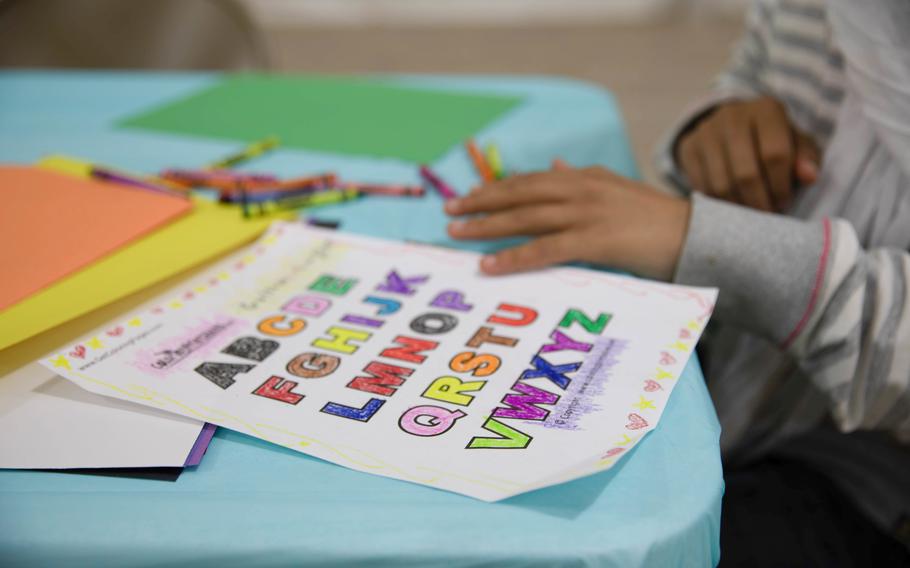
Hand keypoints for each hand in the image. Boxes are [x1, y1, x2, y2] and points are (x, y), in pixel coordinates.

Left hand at [445, 161, 690, 279]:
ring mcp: (587, 213)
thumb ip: (583, 178)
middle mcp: (581, 189)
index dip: (496, 188)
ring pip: (526, 217)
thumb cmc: (654, 219)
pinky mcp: (594, 241)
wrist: (694, 235)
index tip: (469, 196)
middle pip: (520, 193)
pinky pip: (544, 250)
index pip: (530, 180)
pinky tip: (489, 264)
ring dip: (487, 226)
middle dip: (481, 201)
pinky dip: (513, 257)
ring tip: (457, 232)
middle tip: (450, 211)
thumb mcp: (615, 189)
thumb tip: (556, 165)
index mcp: (584, 177)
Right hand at [675, 96, 819, 211]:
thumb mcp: (796, 143)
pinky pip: (702, 188)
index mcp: (766, 110)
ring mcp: (706, 132)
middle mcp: (732, 116)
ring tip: (751, 215)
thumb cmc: (771, 139)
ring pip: (722, 185)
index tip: (784, 203)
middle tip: (767, 215)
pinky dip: (719, 204)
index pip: (775, 154)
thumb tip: (809, 176)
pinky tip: (732, 206)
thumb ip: (807, 158)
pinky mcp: (689, 148)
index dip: (781, 186)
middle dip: (759, 202)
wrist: (730, 126)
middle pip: (746, 173)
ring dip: (739, 208)